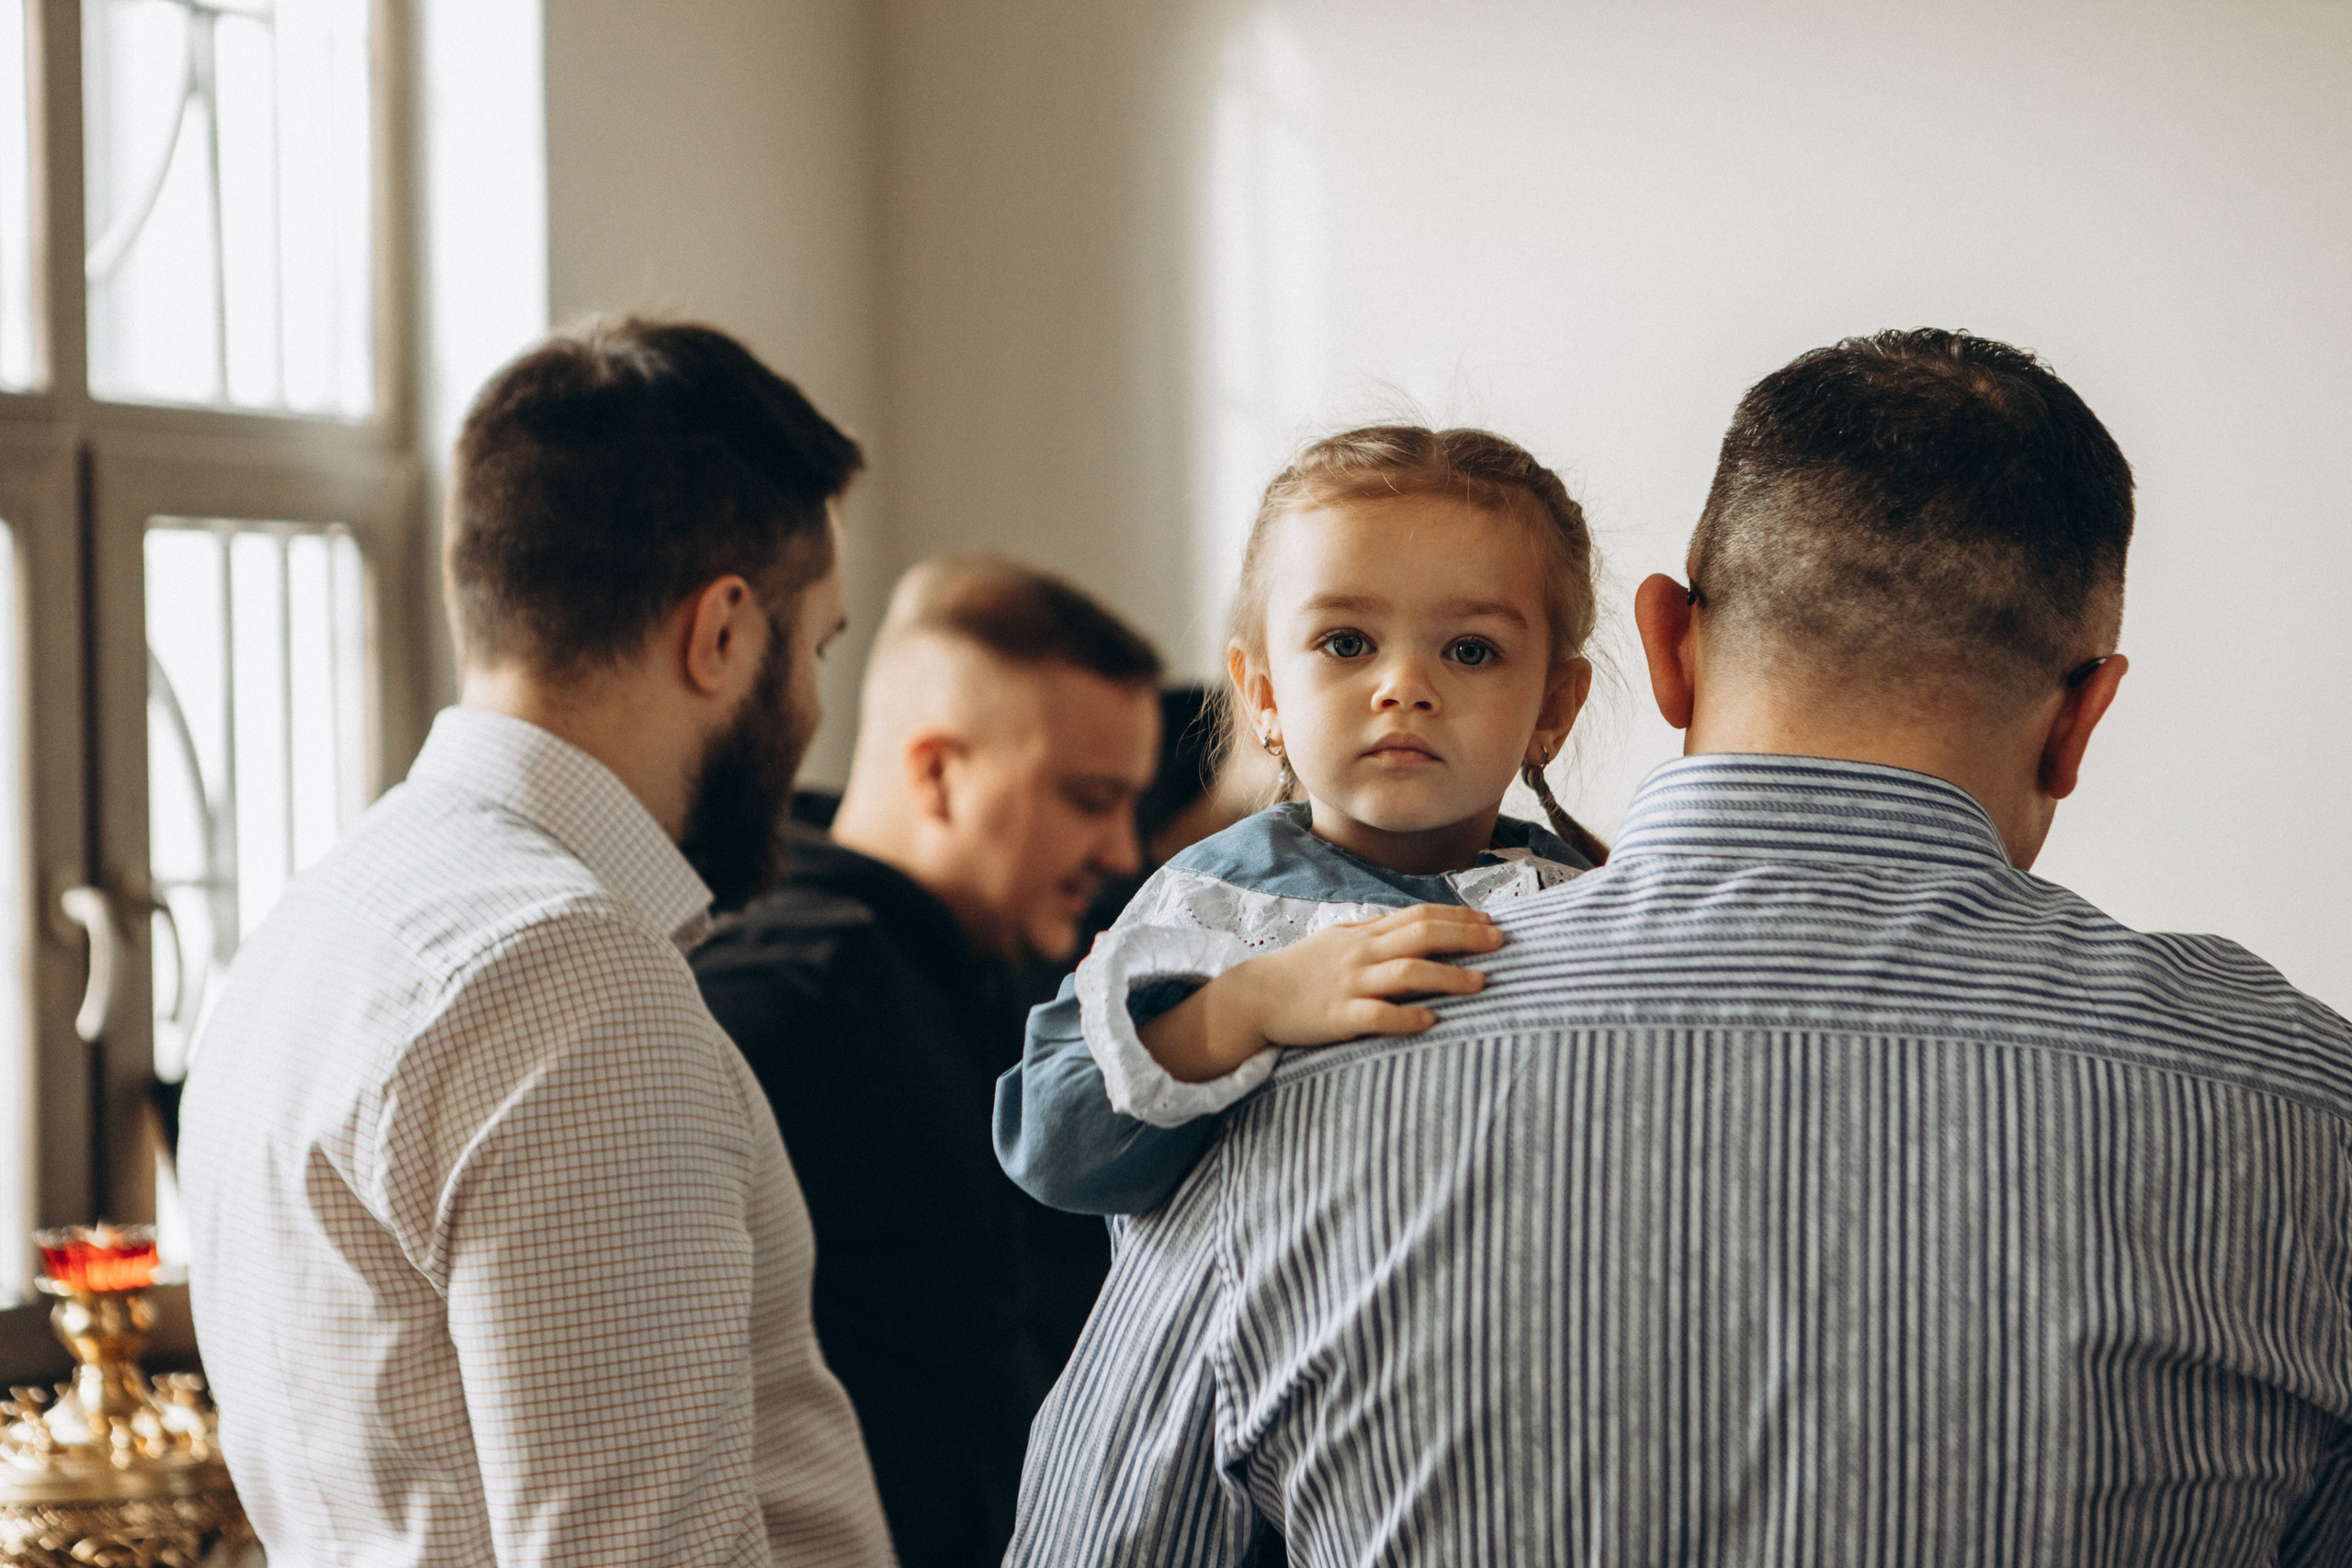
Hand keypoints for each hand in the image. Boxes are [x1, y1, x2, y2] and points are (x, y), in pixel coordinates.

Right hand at [1140, 905, 1503, 1083]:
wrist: (1255, 996)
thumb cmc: (1303, 969)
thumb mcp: (1339, 941)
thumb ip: (1377, 933)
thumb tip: (1416, 926)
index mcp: (1365, 935)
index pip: (1419, 916)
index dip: (1458, 916)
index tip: (1491, 921)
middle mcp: (1362, 954)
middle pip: (1421, 936)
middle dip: (1465, 937)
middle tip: (1501, 943)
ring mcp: (1350, 984)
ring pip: (1407, 974)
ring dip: (1447, 977)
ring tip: (1481, 983)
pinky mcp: (1338, 1017)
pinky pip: (1377, 1016)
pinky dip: (1406, 1018)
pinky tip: (1431, 1022)